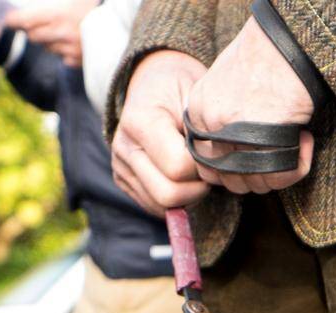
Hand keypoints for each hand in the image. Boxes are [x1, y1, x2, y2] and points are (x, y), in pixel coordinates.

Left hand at [4, 0, 97, 66]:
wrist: (120, 24)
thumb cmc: (94, 5)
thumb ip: (52, 4)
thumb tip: (31, 13)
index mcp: (57, 14)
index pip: (25, 20)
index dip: (13, 20)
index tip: (6, 20)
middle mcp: (61, 34)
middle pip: (33, 36)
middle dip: (31, 29)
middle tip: (34, 22)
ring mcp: (69, 50)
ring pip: (47, 47)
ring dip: (48, 39)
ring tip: (60, 29)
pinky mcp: (78, 61)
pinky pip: (62, 57)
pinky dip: (63, 50)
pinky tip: (73, 41)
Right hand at [112, 49, 209, 215]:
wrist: (154, 82)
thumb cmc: (180, 86)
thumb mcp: (195, 94)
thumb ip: (202, 130)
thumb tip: (215, 167)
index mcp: (139, 120)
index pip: (178, 167)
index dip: (203, 167)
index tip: (212, 152)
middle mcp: (123, 147)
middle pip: (167, 194)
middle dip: (196, 188)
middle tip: (208, 169)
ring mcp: (120, 167)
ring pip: (161, 206)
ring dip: (187, 196)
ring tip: (196, 171)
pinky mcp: (123, 181)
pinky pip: (155, 208)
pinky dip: (176, 201)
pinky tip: (183, 178)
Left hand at [184, 16, 314, 195]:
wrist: (289, 41)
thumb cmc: (266, 56)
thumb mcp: (227, 82)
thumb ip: (221, 119)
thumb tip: (232, 158)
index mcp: (197, 111)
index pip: (207, 167)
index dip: (234, 170)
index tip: (257, 156)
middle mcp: (210, 124)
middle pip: (230, 180)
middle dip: (258, 176)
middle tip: (280, 154)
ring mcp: (234, 135)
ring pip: (255, 183)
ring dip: (280, 172)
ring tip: (297, 143)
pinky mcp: (262, 142)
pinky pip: (279, 177)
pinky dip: (297, 168)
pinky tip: (305, 142)